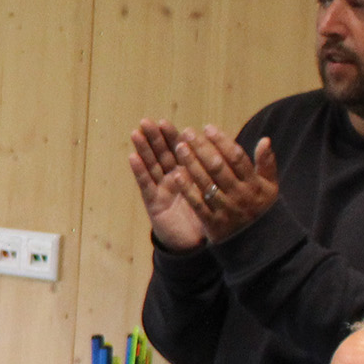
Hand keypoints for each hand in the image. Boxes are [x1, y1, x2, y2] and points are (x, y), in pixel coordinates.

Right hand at [128, 120, 206, 251]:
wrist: (195, 242)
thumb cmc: (206, 215)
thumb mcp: (216, 191)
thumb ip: (219, 173)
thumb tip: (230, 152)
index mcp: (188, 173)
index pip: (179, 150)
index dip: (171, 136)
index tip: (166, 121)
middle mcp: (172, 178)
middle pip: (162, 154)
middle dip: (154, 137)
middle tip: (147, 121)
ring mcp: (161, 189)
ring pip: (151, 165)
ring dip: (143, 149)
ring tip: (136, 132)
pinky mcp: (154, 202)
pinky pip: (146, 184)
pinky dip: (139, 170)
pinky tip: (132, 157)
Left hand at [173, 126, 277, 243]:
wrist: (258, 244)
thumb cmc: (261, 208)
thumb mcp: (270, 187)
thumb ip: (267, 164)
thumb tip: (265, 139)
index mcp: (254, 184)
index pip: (236, 158)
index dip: (221, 141)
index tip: (207, 128)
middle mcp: (240, 195)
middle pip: (218, 167)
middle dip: (202, 148)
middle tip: (187, 133)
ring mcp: (226, 209)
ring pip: (206, 183)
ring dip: (191, 163)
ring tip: (179, 147)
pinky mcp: (213, 223)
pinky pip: (198, 203)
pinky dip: (187, 188)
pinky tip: (176, 174)